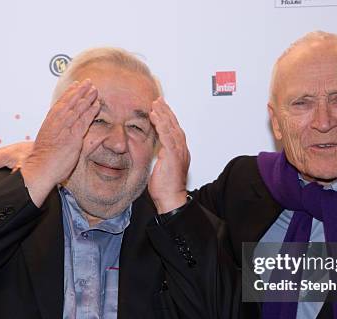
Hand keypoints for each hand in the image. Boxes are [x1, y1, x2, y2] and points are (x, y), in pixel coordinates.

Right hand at [21, 80, 99, 206]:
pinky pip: (84, 121)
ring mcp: (65, 129)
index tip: (75, 86)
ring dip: (86, 97)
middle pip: (69, 103)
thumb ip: (54, 137)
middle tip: (88, 82)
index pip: (60, 105)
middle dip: (79, 91)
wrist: (39, 169)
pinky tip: (96, 104)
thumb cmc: (41, 162)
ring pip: (77, 109)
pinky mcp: (73, 137)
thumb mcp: (46, 145)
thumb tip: (59, 137)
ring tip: (94, 89)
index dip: (69, 95)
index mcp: (49, 124)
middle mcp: (56, 124)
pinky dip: (90, 111)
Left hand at [149, 97, 189, 213]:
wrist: (171, 199)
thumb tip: (156, 150)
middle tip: (158, 100)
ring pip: (171, 128)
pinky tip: (155, 117)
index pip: (173, 130)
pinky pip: (167, 136)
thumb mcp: (162, 167)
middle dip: (166, 111)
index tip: (160, 108)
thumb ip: (161, 156)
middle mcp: (181, 149)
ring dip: (163, 115)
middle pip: (174, 125)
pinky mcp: (173, 156)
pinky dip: (161, 125)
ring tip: (155, 105)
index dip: (167, 117)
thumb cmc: (166, 188)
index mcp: (179, 152)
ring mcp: (179, 152)